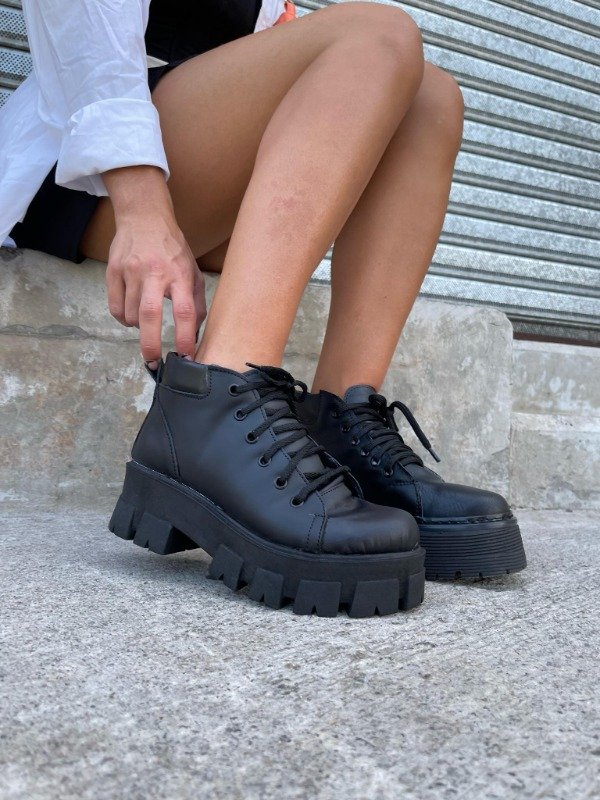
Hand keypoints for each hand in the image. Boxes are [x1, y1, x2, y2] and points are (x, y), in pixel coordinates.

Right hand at [102, 166, 205, 365]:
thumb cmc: (172, 250)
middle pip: (150, 316)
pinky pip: (115, 308)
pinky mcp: (113, 271)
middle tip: (153, 363)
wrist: (144, 218)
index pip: (185, 311)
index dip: (185, 338)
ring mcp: (130, 271)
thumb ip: (196, 303)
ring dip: (138, 327)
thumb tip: (196, 336)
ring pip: (130, 315)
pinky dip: (123, 317)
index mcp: (179, 274)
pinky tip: (131, 311)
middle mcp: (154, 272)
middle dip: (150, 345)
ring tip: (145, 318)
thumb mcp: (192, 272)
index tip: (186, 357)